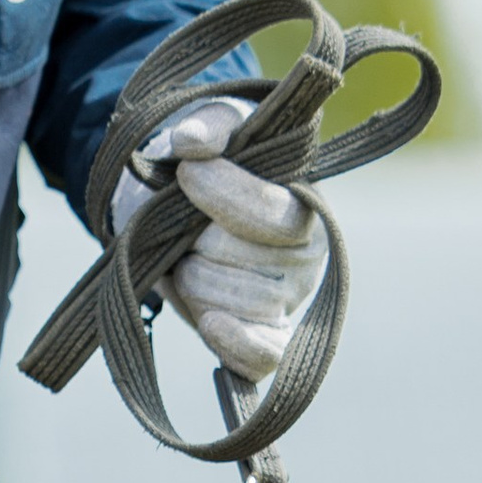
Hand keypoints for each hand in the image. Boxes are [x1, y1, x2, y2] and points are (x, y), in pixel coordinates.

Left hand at [109, 96, 325, 382]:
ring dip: (191, 281)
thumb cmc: (200, 164)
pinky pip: (262, 359)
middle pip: (243, 264)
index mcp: (305, 203)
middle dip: (197, 243)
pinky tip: (212, 325)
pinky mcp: (264, 339)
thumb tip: (192, 141)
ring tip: (186, 258)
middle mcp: (307, 256)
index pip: (273, 215)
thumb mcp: (208, 127)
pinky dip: (237, 346)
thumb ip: (207, 124)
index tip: (187, 171)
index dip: (224, 194)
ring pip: (233, 305)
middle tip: (186, 225)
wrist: (174, 210)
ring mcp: (286, 301)